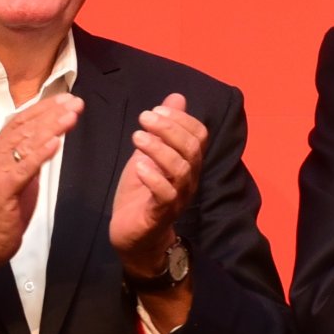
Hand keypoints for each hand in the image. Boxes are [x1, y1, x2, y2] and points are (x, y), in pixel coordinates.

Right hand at [0, 93, 83, 303]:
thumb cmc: (4, 210)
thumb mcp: (20, 176)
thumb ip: (30, 157)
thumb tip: (50, 138)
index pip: (21, 121)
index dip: (44, 108)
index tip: (67, 99)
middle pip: (25, 127)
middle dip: (52, 113)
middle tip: (75, 102)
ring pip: (24, 143)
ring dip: (50, 127)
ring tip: (70, 116)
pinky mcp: (1, 189)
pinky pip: (23, 169)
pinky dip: (39, 154)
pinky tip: (55, 144)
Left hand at [112, 94, 206, 275]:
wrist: (134, 236)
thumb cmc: (142, 193)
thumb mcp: (150, 154)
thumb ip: (164, 129)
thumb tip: (177, 97)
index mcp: (189, 163)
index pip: (199, 135)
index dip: (181, 119)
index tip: (156, 109)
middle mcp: (189, 179)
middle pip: (192, 149)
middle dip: (168, 128)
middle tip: (143, 118)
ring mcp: (178, 198)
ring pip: (181, 169)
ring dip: (159, 148)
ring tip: (137, 136)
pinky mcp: (161, 214)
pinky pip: (165, 195)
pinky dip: (153, 177)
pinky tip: (138, 166)